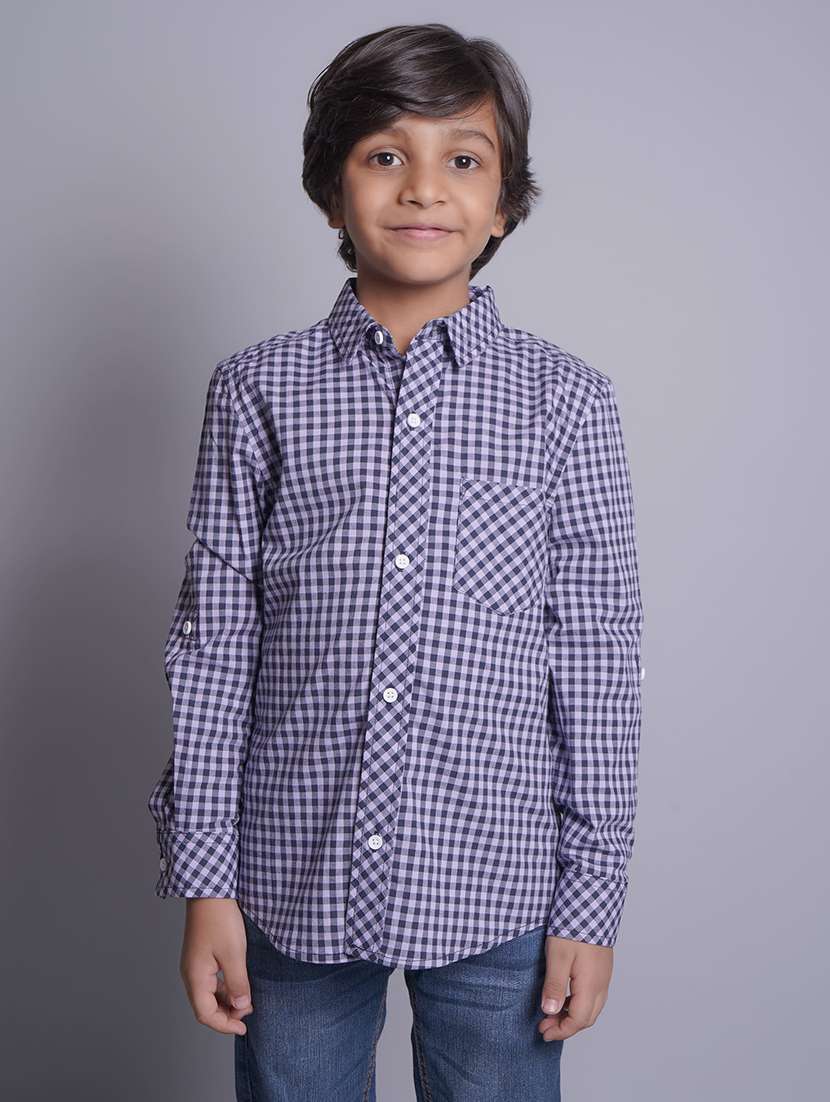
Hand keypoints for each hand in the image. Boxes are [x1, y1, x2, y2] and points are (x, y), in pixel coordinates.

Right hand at [179, 899, 253, 1035]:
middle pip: (205, 1006)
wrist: (210, 891)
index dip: (224, 1025)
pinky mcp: (201, 955)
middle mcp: (191, 973)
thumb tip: (241, 1006)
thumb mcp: (234, 954)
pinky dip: (225, 988)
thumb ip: (238, 983)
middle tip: (248, 1012)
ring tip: (247, 999)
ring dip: (227, 1001)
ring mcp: (195, 964)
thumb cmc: (220, 920)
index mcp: (195, 977)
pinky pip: (211, 981)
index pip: (205, 1013)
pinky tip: (239, 983)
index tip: (243, 1028)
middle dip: (226, 1014)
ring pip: (209, 994)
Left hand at [538, 935, 612, 1041]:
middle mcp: (601, 984)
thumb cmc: (574, 926)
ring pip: (591, 1007)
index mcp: (591, 985)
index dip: (560, 1031)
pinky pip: (593, 995)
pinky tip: (564, 996)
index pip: (578, 1020)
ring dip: (572, 1015)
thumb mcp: (558, 956)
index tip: (543, 1032)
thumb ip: (554, 986)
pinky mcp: (602, 967)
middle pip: (587, 1018)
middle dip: (566, 1027)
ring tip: (551, 1012)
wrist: (592, 902)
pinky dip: (578, 1003)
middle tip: (545, 1026)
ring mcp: (604, 975)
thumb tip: (550, 1012)